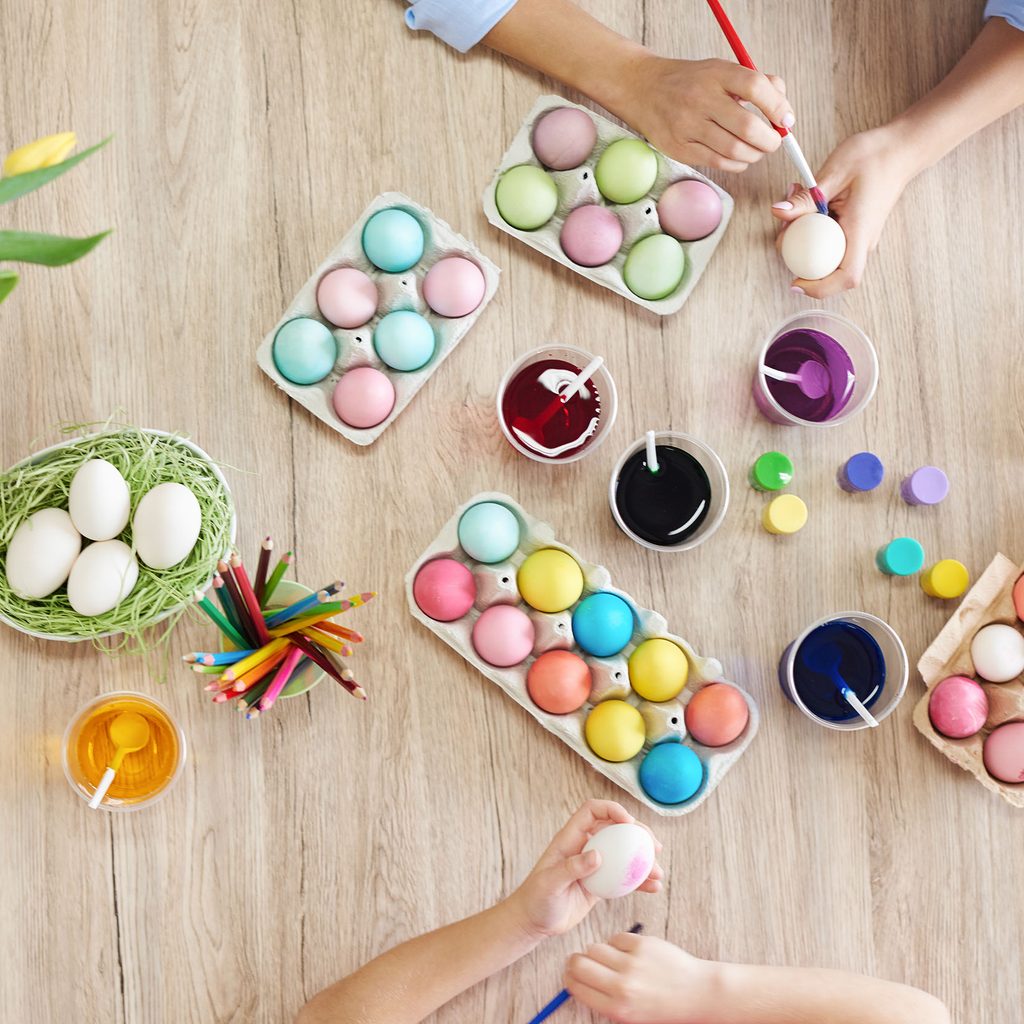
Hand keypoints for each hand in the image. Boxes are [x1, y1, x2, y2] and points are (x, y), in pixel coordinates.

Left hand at [503, 800, 662, 941]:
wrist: (534, 922)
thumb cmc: (536, 900)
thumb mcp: (549, 884)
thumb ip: (571, 868)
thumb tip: (597, 856)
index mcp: (570, 838)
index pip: (592, 811)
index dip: (612, 809)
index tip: (629, 823)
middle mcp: (585, 846)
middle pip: (616, 829)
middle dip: (638, 833)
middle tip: (654, 847)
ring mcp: (595, 865)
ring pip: (625, 853)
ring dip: (644, 859)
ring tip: (658, 873)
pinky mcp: (601, 883)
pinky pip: (625, 877)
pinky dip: (640, 881)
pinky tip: (654, 888)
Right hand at [564, 931, 715, 1022]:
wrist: (696, 994)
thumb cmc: (663, 1006)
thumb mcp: (630, 1014)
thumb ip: (604, 1001)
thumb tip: (576, 981)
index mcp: (617, 1008)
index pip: (576, 987)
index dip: (569, 977)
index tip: (570, 973)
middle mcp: (623, 986)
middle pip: (580, 963)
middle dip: (576, 961)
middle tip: (580, 961)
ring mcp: (633, 963)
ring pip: (595, 947)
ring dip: (597, 952)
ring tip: (609, 958)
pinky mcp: (643, 944)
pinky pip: (616, 938)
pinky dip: (617, 944)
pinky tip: (627, 952)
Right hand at [617, 54, 792, 171]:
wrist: (645, 90)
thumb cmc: (691, 83)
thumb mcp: (722, 71)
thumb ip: (757, 83)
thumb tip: (784, 113)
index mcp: (717, 74)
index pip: (756, 87)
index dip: (778, 107)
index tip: (785, 120)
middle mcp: (701, 99)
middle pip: (748, 126)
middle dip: (769, 140)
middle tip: (773, 142)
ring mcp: (688, 126)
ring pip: (735, 150)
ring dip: (754, 155)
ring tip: (756, 151)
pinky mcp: (680, 148)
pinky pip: (718, 163)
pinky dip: (737, 164)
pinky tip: (739, 158)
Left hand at [770, 124, 919, 296]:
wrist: (901, 148)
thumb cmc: (876, 156)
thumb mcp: (836, 172)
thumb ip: (807, 198)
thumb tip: (778, 213)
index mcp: (860, 231)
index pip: (846, 276)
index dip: (820, 288)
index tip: (796, 282)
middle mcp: (862, 240)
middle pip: (828, 270)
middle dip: (799, 257)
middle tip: (784, 228)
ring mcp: (858, 237)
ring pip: (825, 253)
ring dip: (803, 237)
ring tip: (795, 202)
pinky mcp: (853, 229)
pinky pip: (828, 239)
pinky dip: (812, 226)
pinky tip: (807, 201)